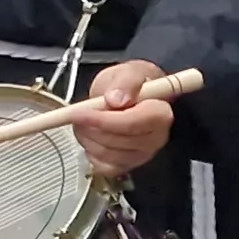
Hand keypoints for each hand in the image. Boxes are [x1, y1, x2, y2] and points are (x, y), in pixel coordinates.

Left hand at [73, 59, 177, 177]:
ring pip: (107, 154)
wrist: (126, 96)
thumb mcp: (128, 71)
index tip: (79, 113)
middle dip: (90, 127)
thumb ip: (126, 81)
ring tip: (85, 121)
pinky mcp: (128, 165)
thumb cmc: (130, 85)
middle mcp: (156, 137)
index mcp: (160, 113)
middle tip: (78, 113)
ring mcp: (143, 154)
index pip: (130, 123)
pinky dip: (90, 152)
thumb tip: (116, 99)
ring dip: (88, 138)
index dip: (102, 120)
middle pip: (116, 140)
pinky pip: (103, 167)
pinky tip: (92, 137)